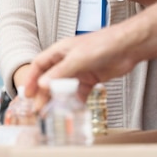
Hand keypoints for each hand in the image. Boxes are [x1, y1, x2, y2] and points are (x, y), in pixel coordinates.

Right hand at [24, 24, 139, 109]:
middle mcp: (68, 60)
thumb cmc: (103, 44)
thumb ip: (60, 72)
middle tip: (38, 108)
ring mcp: (80, 70)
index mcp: (61, 51)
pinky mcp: (92, 78)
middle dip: (43, 93)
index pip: (40, 64)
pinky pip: (79, 92)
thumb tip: (43, 85)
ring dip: (58, 98)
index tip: (27, 94)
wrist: (128, 47)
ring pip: (64, 86)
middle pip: (50, 77)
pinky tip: (72, 109)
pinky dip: (75, 100)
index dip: (32, 79)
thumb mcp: (78, 59)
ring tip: (52, 112)